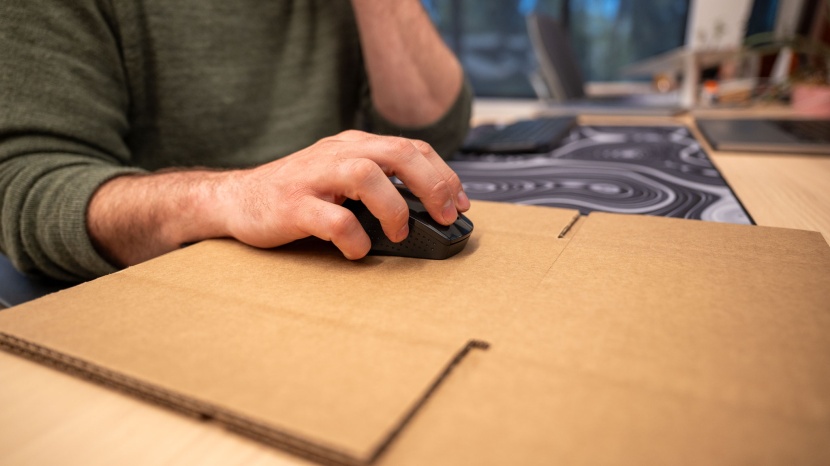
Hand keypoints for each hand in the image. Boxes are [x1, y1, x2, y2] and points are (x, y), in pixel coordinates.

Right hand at [219, 130, 469, 258]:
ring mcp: (313, 178)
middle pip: (397, 153)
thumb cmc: (293, 193)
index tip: (462, 203)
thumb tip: (427, 212)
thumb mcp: (338, 177)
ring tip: (400, 232)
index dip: (444, 174)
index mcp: (352, 146)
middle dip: (433, 185)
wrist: (235, 199)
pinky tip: (357, 249)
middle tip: (446, 216)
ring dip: (394, 207)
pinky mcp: (292, 206)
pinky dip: (354, 238)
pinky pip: (333, 219)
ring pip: (367, 175)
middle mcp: (336, 154)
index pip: (410, 148)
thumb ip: (376, 184)